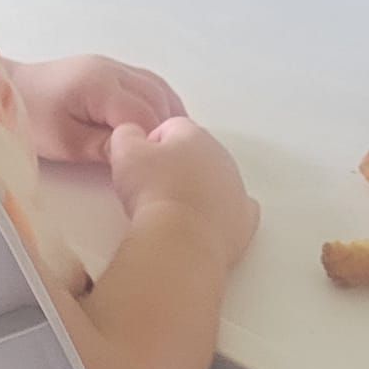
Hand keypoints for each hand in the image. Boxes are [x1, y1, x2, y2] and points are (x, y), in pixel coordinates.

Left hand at [10, 55, 185, 163]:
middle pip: (157, 98)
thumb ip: (102, 146)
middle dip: (166, 129)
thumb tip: (139, 153)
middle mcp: (113, 69)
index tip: (152, 168)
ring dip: (168, 115)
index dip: (153, 142)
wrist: (8, 88)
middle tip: (166, 162)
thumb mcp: (64, 141)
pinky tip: (161, 126)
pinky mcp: (110, 70)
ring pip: (158, 87)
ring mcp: (113, 66)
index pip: (145, 114)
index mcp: (100, 85)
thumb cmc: (31, 118)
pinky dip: (160, 104)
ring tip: (171, 147)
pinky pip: (148, 83)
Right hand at [108, 118, 259, 268]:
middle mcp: (221, 156)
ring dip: (196, 188)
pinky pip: (233, 209)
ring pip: (215, 180)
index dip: (150, 145)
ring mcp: (236, 188)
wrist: (179, 240)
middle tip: (152, 187)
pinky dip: (219, 213)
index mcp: (194, 135)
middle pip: (195, 153)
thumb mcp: (124, 151)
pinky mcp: (244, 219)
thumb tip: (130, 133)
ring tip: (171, 209)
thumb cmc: (154, 193)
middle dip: (175, 166)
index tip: (139, 165)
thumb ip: (126, 133)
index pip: (171, 128)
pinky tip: (201, 221)